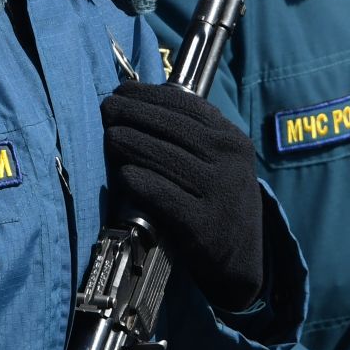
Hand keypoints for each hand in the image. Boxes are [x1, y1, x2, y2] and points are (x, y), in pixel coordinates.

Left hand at [101, 81, 264, 310]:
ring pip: (162, 156)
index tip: (122, 90)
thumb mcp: (221, 162)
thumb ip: (193, 134)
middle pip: (171, 126)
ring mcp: (218, 191)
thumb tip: (140, 101)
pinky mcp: (202, 223)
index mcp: (232, 140)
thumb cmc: (220, 201)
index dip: (149, 95)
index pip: (187, 105)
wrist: (243, 259)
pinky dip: (139, 180)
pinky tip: (123, 174)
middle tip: (106, 108)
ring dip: (129, 142)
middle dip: (132, 112)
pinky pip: (161, 193)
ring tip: (109, 136)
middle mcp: (229, 161)